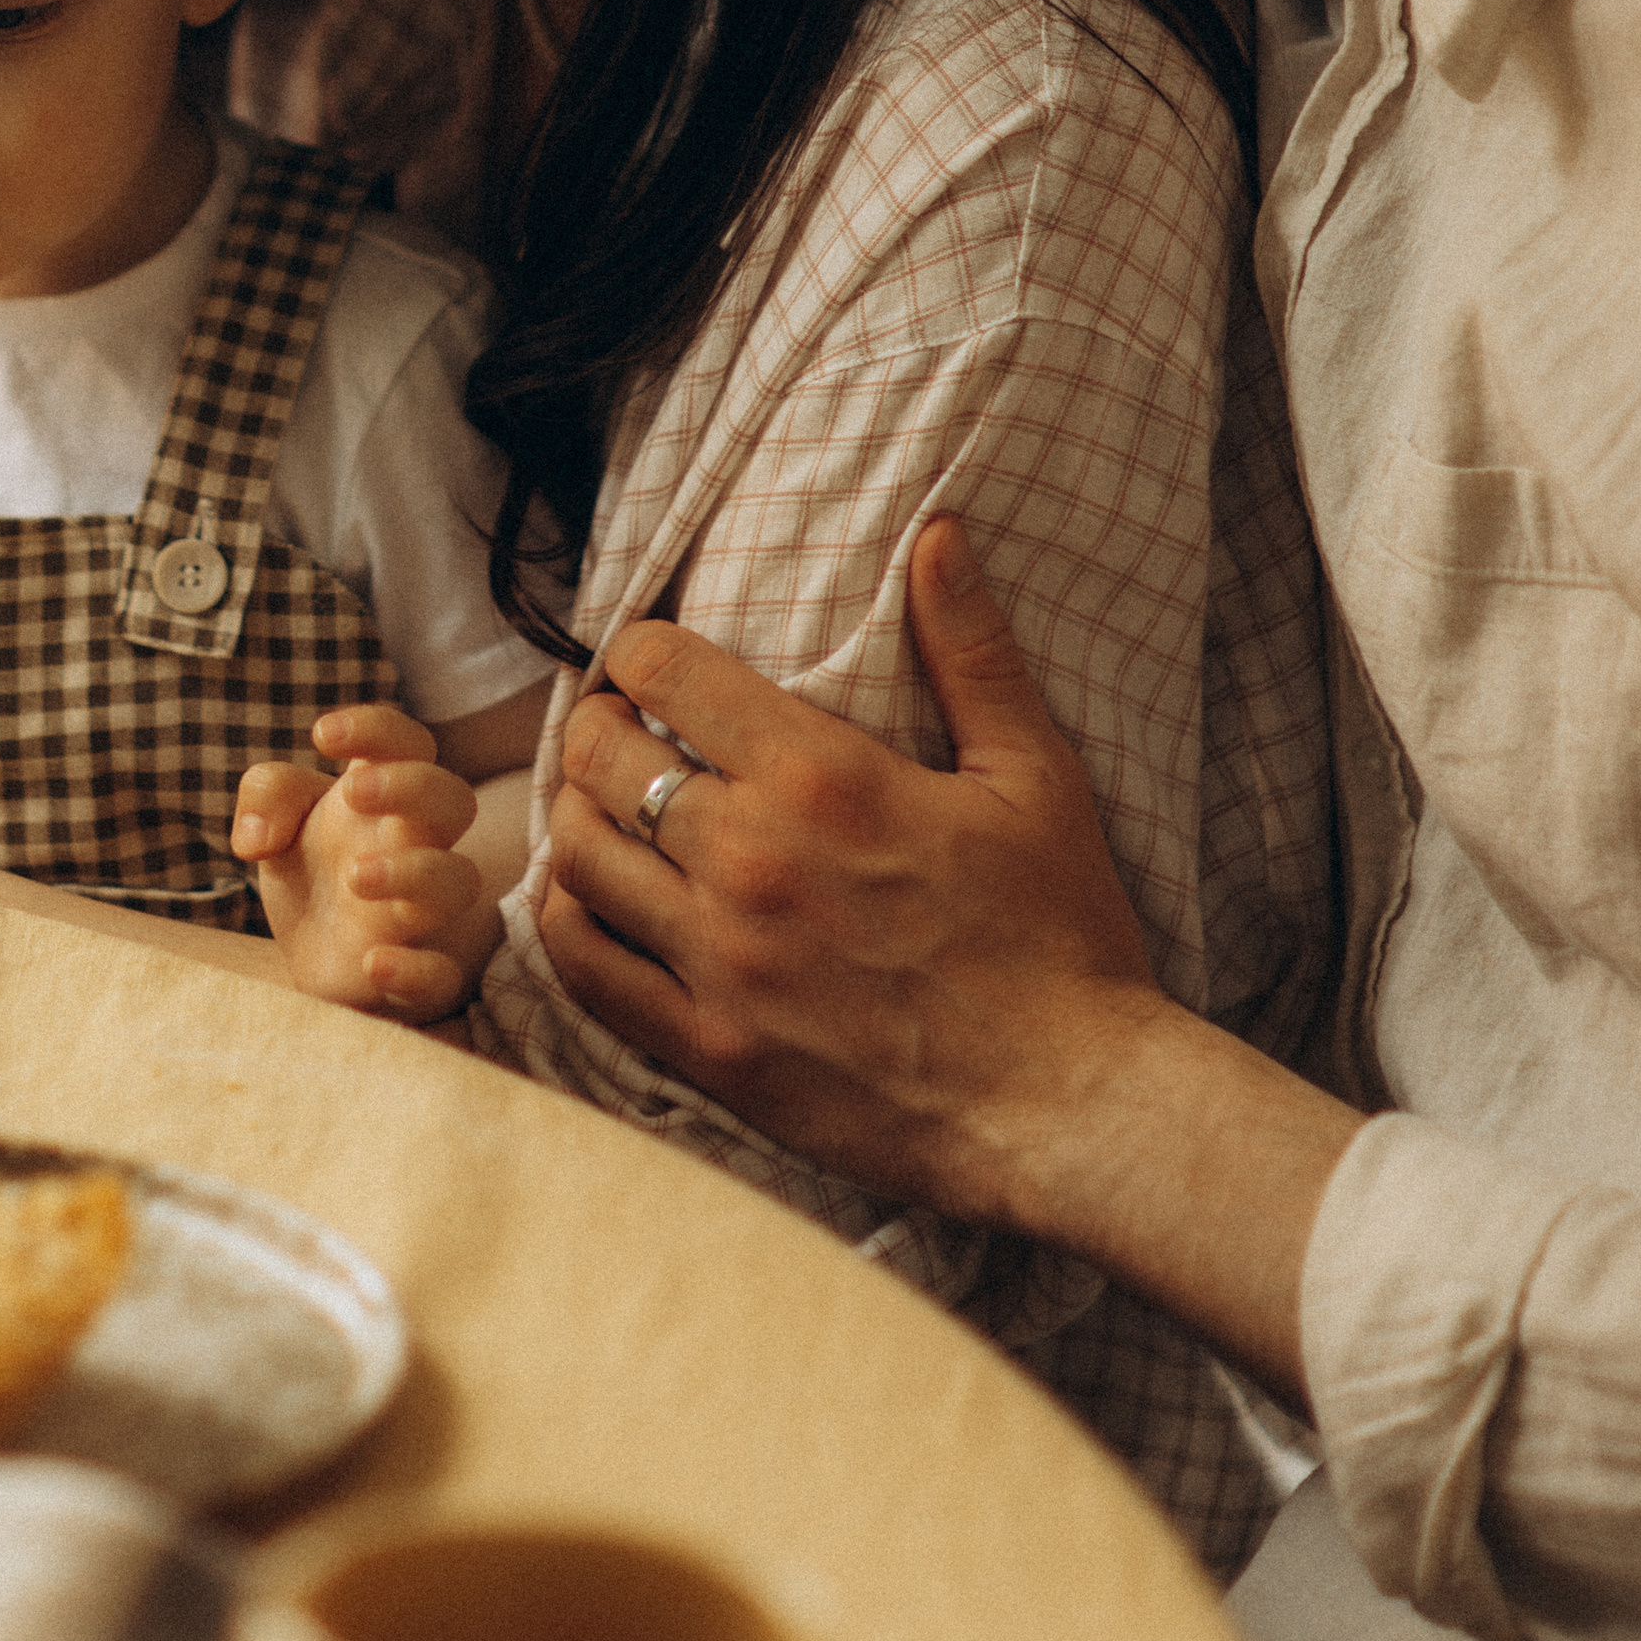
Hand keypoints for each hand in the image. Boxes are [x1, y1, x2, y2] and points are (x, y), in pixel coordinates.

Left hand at [232, 703, 488, 1019]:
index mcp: (382, 797)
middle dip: (412, 787)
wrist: (311, 956)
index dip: (377, 727)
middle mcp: (412, 846)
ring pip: (459, 881)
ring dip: (415, 873)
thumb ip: (267, 798)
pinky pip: (443, 976)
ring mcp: (417, 911)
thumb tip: (257, 838)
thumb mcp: (273, 821)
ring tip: (355, 876)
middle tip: (353, 794)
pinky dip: (416, 970)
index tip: (322, 735)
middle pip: (454, 799)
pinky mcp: (412, 973)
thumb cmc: (309, 870)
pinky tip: (372, 962)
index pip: (408, 742)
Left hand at [537, 517, 1163, 1225]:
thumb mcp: (1033, 774)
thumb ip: (970, 648)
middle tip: (622, 732)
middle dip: (599, 727)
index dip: (640, 650)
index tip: (650, 662)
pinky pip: (586, 974)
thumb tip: (936, 532)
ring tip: (606, 814)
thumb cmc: (1062, 936)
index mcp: (821, 778)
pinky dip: (567, 926)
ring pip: (577, 858)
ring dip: (578, 820)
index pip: (664, 670)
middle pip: (600, 757)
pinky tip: (590, 905)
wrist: (1073, 1107)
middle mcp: (750, 860)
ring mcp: (720, 963)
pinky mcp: (710, 1053)